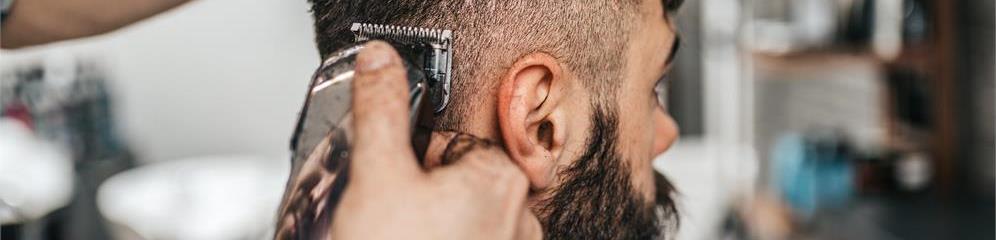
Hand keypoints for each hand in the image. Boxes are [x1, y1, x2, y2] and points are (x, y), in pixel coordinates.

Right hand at [330, 41, 541, 239]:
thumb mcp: (377, 175)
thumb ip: (382, 111)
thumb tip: (381, 63)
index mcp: (500, 179)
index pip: (449, 144)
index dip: (410, 162)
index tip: (392, 187)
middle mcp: (520, 218)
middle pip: (456, 184)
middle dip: (421, 200)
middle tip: (391, 225)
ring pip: (462, 223)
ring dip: (432, 230)